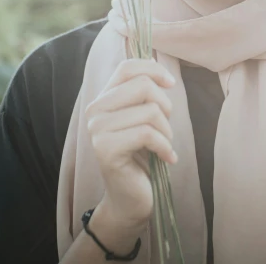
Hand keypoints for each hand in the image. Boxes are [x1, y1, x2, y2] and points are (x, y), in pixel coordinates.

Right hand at [85, 57, 176, 229]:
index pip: (127, 67)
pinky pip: (148, 134)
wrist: (129, 199)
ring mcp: (97, 130)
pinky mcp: (106, 149)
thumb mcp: (143, 118)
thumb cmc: (141, 155)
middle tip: (165, 127)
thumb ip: (144, 93)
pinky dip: (165, 146)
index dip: (153, 69)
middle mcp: (95, 110)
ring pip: (150, 111)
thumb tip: (157, 65)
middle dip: (165, 106)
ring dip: (167, 131)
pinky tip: (167, 158)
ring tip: (163, 145)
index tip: (170, 84)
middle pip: (143, 86)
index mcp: (103, 98)